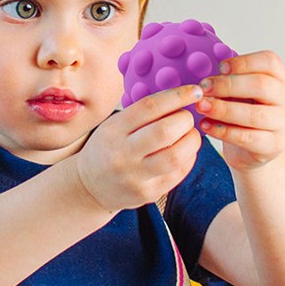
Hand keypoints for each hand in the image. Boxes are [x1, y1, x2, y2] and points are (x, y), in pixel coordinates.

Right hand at [76, 84, 203, 211]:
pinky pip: (178, 173)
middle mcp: (123, 154)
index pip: (150, 107)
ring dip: (192, 140)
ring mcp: (135, 177)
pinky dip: (189, 158)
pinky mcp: (148, 193)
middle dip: (185, 119)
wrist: (91, 186)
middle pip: (165, 132)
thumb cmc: (108, 148)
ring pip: (176, 156)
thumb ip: (142, 113)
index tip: (194, 91)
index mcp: (114, 130)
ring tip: (189, 134)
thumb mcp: (114, 125)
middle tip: (187, 117)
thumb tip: (181, 96)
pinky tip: (185, 151)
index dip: (177, 96)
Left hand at [195, 50, 284, 170]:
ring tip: (201, 106)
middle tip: (204, 88)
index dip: (243, 62)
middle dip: (228, 85)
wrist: (250, 150)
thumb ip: (230, 82)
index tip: (220, 68)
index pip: (269, 61)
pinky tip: (206, 125)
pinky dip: (222, 130)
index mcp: (281, 79)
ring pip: (254, 114)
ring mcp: (284, 124)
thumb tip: (207, 80)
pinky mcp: (273, 146)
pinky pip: (246, 137)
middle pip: (262, 85)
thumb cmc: (243, 115)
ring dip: (223, 109)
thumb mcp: (240, 93)